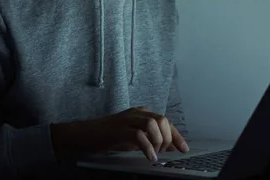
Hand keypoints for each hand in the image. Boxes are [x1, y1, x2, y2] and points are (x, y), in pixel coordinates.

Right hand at [50, 106, 189, 162]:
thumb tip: (167, 147)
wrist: (86, 134)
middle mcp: (137, 113)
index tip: (184, 148)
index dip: (177, 135)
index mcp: (142, 113)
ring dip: (158, 141)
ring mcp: (127, 119)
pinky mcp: (119, 129)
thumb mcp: (133, 136)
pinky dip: (147, 147)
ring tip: (156, 153)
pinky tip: (150, 156)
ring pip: (153, 124)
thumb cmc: (109, 136)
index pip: (165, 120)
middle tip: (164, 152)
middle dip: (168, 138)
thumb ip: (149, 138)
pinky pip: (139, 135)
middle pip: (162, 120)